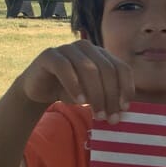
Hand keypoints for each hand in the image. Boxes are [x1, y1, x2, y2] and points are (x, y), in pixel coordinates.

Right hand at [16, 40, 133, 121]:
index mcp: (101, 55)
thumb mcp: (93, 95)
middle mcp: (87, 47)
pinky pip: (64, 67)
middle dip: (111, 96)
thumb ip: (108, 97)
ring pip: (88, 68)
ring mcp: (68, 48)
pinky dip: (74, 85)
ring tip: (98, 114)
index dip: (126, 87)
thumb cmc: (71, 92)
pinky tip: (80, 101)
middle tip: (111, 118)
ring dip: (96, 94)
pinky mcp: (50, 55)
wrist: (39, 90)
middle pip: (107, 69)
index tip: (125, 108)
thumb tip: (124, 110)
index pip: (121, 67)